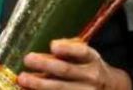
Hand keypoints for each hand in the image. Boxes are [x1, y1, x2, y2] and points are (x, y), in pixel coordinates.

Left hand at [16, 39, 131, 89]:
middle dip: (44, 65)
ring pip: (60, 89)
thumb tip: (52, 47)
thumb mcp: (85, 55)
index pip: (82, 52)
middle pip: (66, 70)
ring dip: (39, 85)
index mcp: (92, 60)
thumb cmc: (89, 68)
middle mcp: (91, 77)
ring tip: (23, 79)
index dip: (67, 49)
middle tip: (27, 59)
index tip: (52, 46)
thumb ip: (69, 48)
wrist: (110, 89)